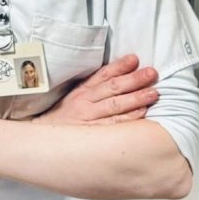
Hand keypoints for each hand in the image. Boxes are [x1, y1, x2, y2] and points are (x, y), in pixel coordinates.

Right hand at [36, 54, 158, 124]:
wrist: (44, 140)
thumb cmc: (63, 119)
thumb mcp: (74, 98)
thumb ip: (93, 88)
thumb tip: (117, 77)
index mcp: (81, 91)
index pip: (103, 75)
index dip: (120, 66)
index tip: (135, 59)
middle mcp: (85, 102)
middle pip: (113, 88)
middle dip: (134, 79)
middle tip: (151, 73)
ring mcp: (89, 119)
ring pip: (116, 106)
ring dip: (136, 98)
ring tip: (153, 93)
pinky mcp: (93, 135)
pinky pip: (114, 125)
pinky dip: (129, 118)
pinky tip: (142, 113)